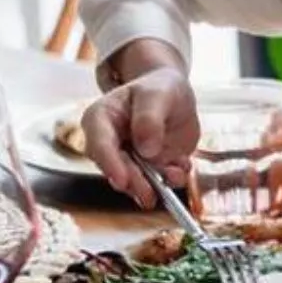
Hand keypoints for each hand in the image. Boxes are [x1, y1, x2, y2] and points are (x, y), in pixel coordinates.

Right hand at [83, 66, 198, 206]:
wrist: (176, 96)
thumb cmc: (160, 88)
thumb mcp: (157, 94)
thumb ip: (149, 117)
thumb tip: (146, 148)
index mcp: (101, 118)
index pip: (98, 143)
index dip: (109, 163)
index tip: (122, 180)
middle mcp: (110, 142)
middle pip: (115, 168)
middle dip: (134, 182)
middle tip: (149, 194)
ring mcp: (129, 158)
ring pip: (135, 180)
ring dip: (154, 185)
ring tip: (176, 176)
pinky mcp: (149, 169)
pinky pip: (158, 181)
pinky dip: (172, 179)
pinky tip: (182, 168)